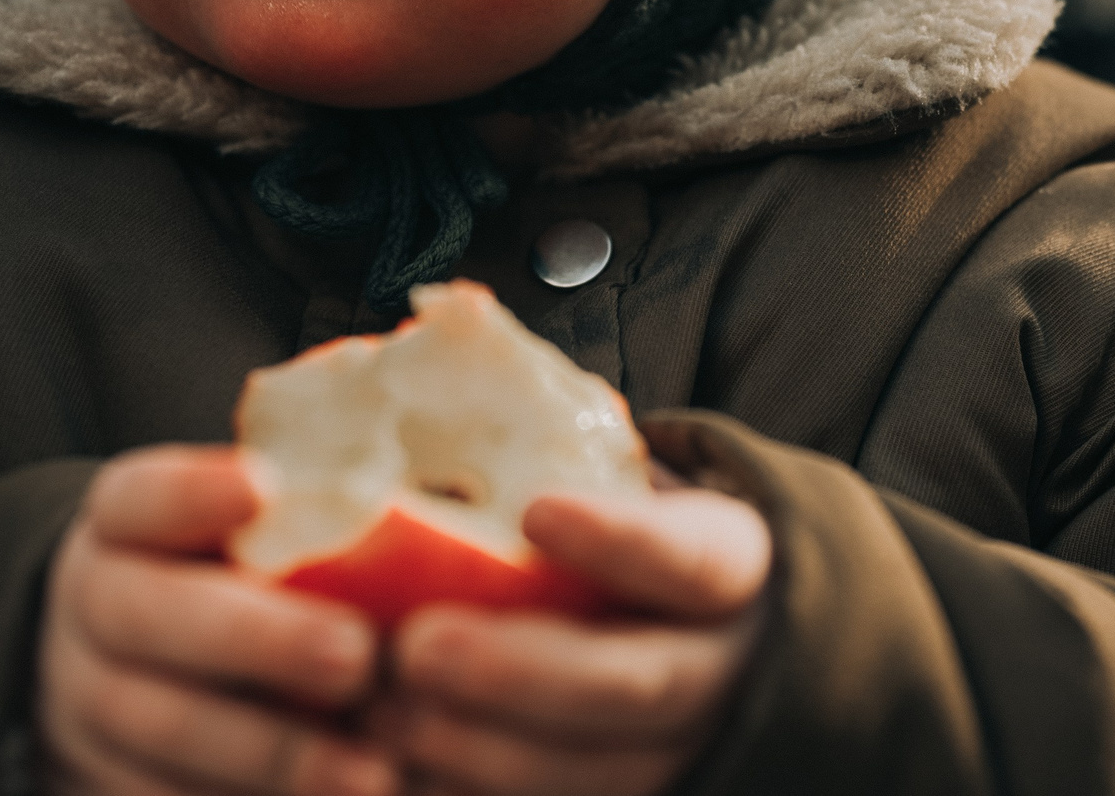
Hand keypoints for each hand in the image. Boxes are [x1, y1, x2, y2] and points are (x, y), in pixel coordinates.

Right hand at [41, 445, 398, 795]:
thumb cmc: (228, 569)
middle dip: (261, 642)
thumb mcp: (243, 523)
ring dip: (272, 755)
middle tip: (355, 657)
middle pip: (157, 618)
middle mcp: (96, 606)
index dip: (192, 493)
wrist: (126, 661)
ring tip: (369, 773)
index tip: (263, 488)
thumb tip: (390, 515)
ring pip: (167, 729)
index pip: (141, 497)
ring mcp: (89, 701)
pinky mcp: (110, 780)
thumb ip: (303, 516)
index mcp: (124, 520)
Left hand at [368, 480, 770, 795]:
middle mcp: (724, 673)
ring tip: (381, 714)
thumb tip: (443, 360)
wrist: (724, 638)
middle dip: (518, 673)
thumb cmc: (637, 535)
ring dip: (480, 753)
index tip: (534, 508)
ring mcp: (682, 753)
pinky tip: (391, 773)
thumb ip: (561, 452)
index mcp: (733, 568)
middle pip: (632, 687)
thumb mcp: (630, 482)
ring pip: (593, 774)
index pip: (691, 557)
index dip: (620, 540)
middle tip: (414, 647)